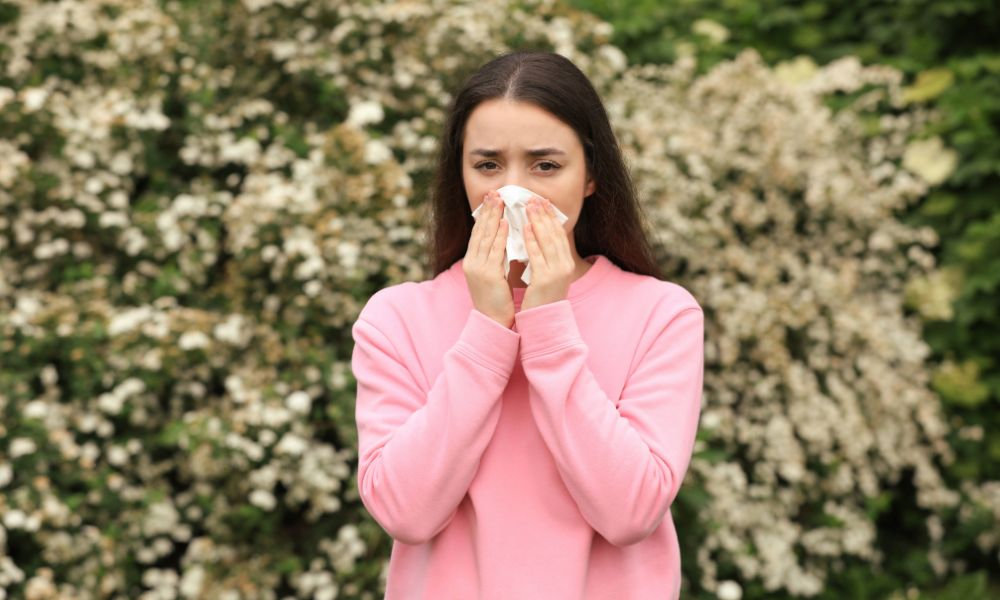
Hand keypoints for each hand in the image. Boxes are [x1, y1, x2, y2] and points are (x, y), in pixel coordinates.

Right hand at [464, 190, 514, 327]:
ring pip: (485, 237)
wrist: (492, 322)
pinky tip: (505, 223)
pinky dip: (499, 235)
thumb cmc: (496, 300)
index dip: (484, 215)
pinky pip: (495, 251)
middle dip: (487, 210)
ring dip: (493, 217)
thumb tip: (504, 240)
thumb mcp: (493, 275)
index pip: (478, 233)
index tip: (490, 199)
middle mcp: (472, 262)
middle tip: (494, 192)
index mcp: (472, 262)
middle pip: (479, 231)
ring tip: (499, 200)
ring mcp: (478, 268)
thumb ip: (495, 258)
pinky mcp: (487, 275)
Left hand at [519, 195, 573, 311]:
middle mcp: (565, 266)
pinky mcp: (545, 279)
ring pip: (547, 241)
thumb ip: (546, 257)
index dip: (551, 217)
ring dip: (538, 222)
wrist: (543, 321)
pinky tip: (525, 228)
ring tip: (528, 207)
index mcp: (566, 263)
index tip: (543, 202)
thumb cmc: (542, 297)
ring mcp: (557, 273)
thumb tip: (538, 236)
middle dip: (544, 215)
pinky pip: (538, 255)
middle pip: (555, 234)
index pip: (560, 234)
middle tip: (534, 198)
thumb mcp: (548, 274)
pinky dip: (532, 240)